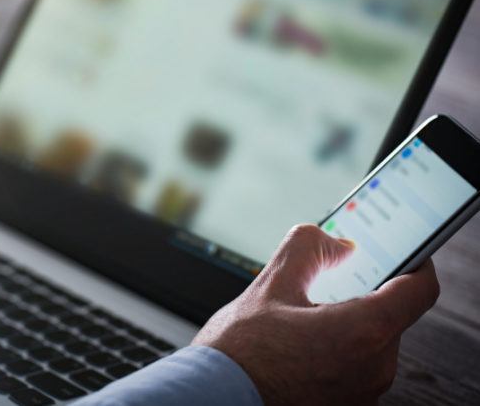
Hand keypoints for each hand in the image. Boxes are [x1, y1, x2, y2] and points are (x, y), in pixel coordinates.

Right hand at [192, 224, 439, 405]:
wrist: (213, 399)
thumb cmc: (239, 354)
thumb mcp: (270, 285)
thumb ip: (308, 248)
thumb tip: (336, 243)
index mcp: (362, 332)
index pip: (420, 289)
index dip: (417, 262)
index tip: (404, 251)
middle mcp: (373, 369)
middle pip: (390, 315)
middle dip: (363, 293)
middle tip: (329, 280)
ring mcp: (362, 394)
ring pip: (372, 342)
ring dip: (348, 322)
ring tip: (303, 317)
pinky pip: (357, 367)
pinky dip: (339, 349)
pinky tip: (301, 344)